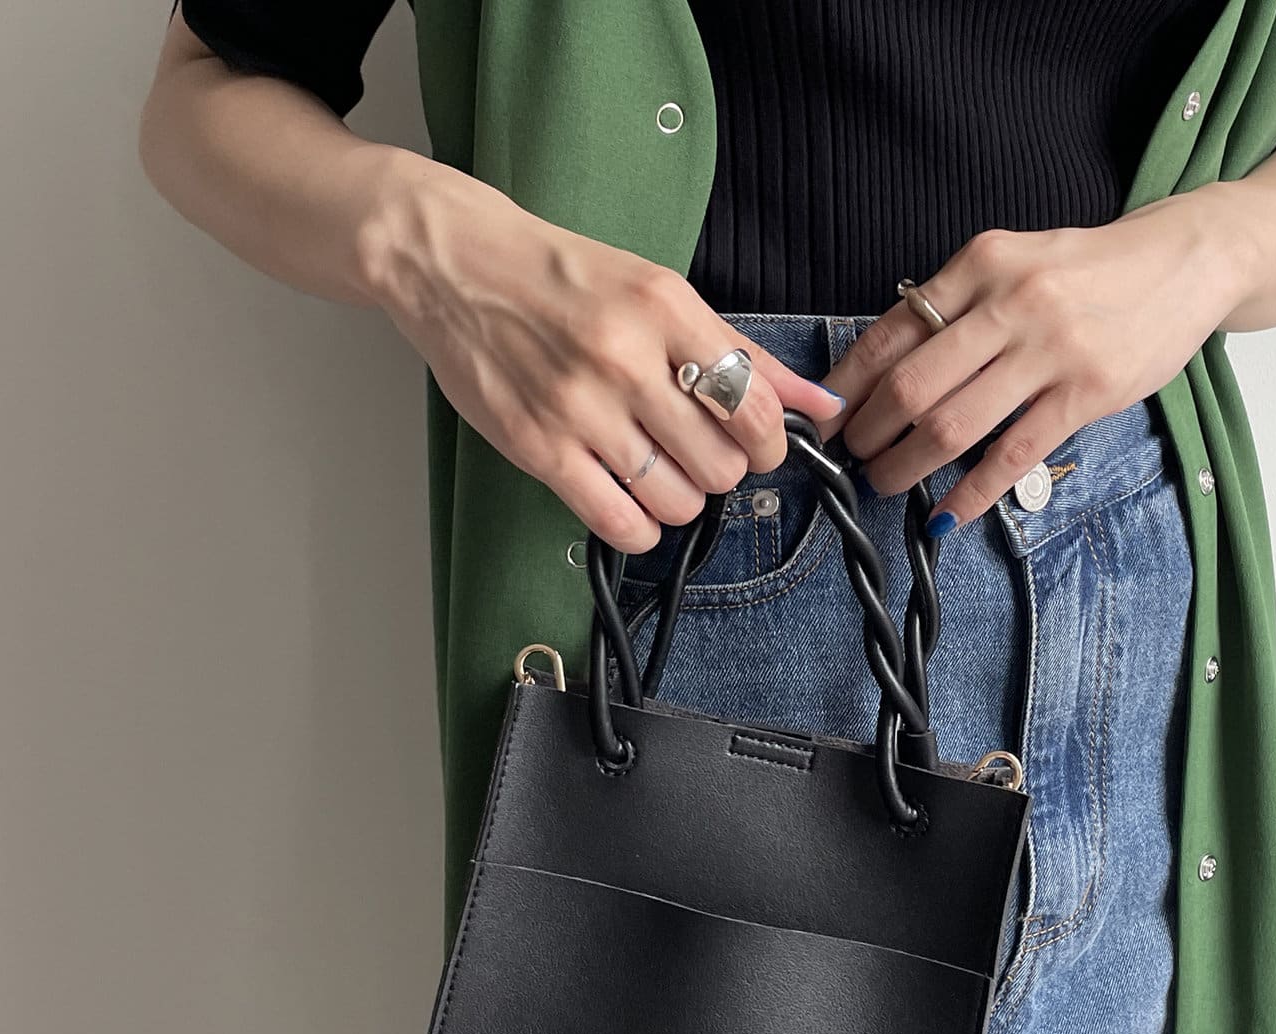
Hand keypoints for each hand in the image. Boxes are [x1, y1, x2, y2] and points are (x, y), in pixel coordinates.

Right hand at [364, 170, 844, 552]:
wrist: (456, 264)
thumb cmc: (559, 277)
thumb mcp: (657, 291)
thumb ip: (740, 351)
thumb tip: (819, 404)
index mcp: (664, 308)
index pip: (754, 405)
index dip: (769, 442)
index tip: (755, 444)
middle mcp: (625, 357)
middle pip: (722, 464)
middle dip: (722, 471)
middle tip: (697, 453)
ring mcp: (579, 408)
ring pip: (679, 500)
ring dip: (682, 500)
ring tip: (660, 472)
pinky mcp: (539, 448)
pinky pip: (622, 523)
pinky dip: (642, 527)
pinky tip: (633, 501)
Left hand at [818, 191, 1248, 530]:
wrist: (1189, 259)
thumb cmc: (1091, 269)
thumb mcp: (1016, 260)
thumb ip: (959, 304)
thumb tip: (889, 366)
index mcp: (982, 262)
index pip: (892, 331)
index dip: (849, 383)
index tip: (826, 417)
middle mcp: (1011, 302)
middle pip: (911, 385)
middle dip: (868, 432)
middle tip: (850, 458)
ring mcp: (1050, 350)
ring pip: (953, 425)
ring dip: (906, 466)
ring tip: (885, 484)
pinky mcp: (1087, 393)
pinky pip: (1012, 456)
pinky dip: (970, 494)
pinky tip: (944, 516)